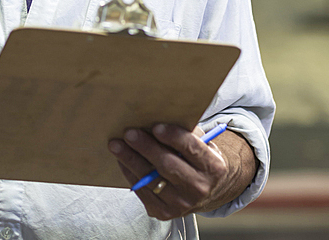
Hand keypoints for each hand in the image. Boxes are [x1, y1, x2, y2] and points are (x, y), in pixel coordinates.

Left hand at [108, 124, 256, 220]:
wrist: (207, 189)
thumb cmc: (199, 157)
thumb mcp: (201, 142)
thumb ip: (185, 132)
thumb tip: (156, 115)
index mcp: (213, 166)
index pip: (192, 148)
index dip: (173, 137)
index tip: (156, 127)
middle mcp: (199, 188)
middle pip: (168, 165)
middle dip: (146, 148)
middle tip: (129, 133)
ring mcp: (182, 204)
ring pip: (151, 180)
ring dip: (130, 160)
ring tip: (116, 145)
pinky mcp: (165, 213)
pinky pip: (143, 192)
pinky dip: (130, 174)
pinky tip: (122, 161)